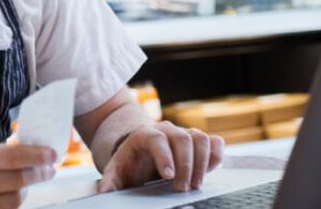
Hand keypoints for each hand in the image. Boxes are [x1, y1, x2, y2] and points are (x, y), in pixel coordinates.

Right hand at [0, 142, 56, 208]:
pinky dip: (12, 203)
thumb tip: (30, 153)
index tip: (52, 155)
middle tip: (49, 169)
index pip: (12, 157)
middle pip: (18, 180)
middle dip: (38, 173)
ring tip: (27, 182)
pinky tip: (12, 194)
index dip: (36, 156)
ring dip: (26, 190)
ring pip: (15, 200)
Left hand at [97, 122, 224, 193]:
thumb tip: (104, 190)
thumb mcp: (117, 170)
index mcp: (144, 134)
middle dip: (185, 165)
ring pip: (201, 138)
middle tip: (182, 188)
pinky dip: (216, 156)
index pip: (157, 139)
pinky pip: (215, 143)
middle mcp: (166, 130)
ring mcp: (184, 134)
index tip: (168, 176)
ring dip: (202, 162)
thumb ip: (110, 179)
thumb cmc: (130, 162)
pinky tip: (208, 171)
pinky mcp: (199, 142)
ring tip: (195, 184)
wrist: (141, 152)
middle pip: (183, 138)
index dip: (164, 156)